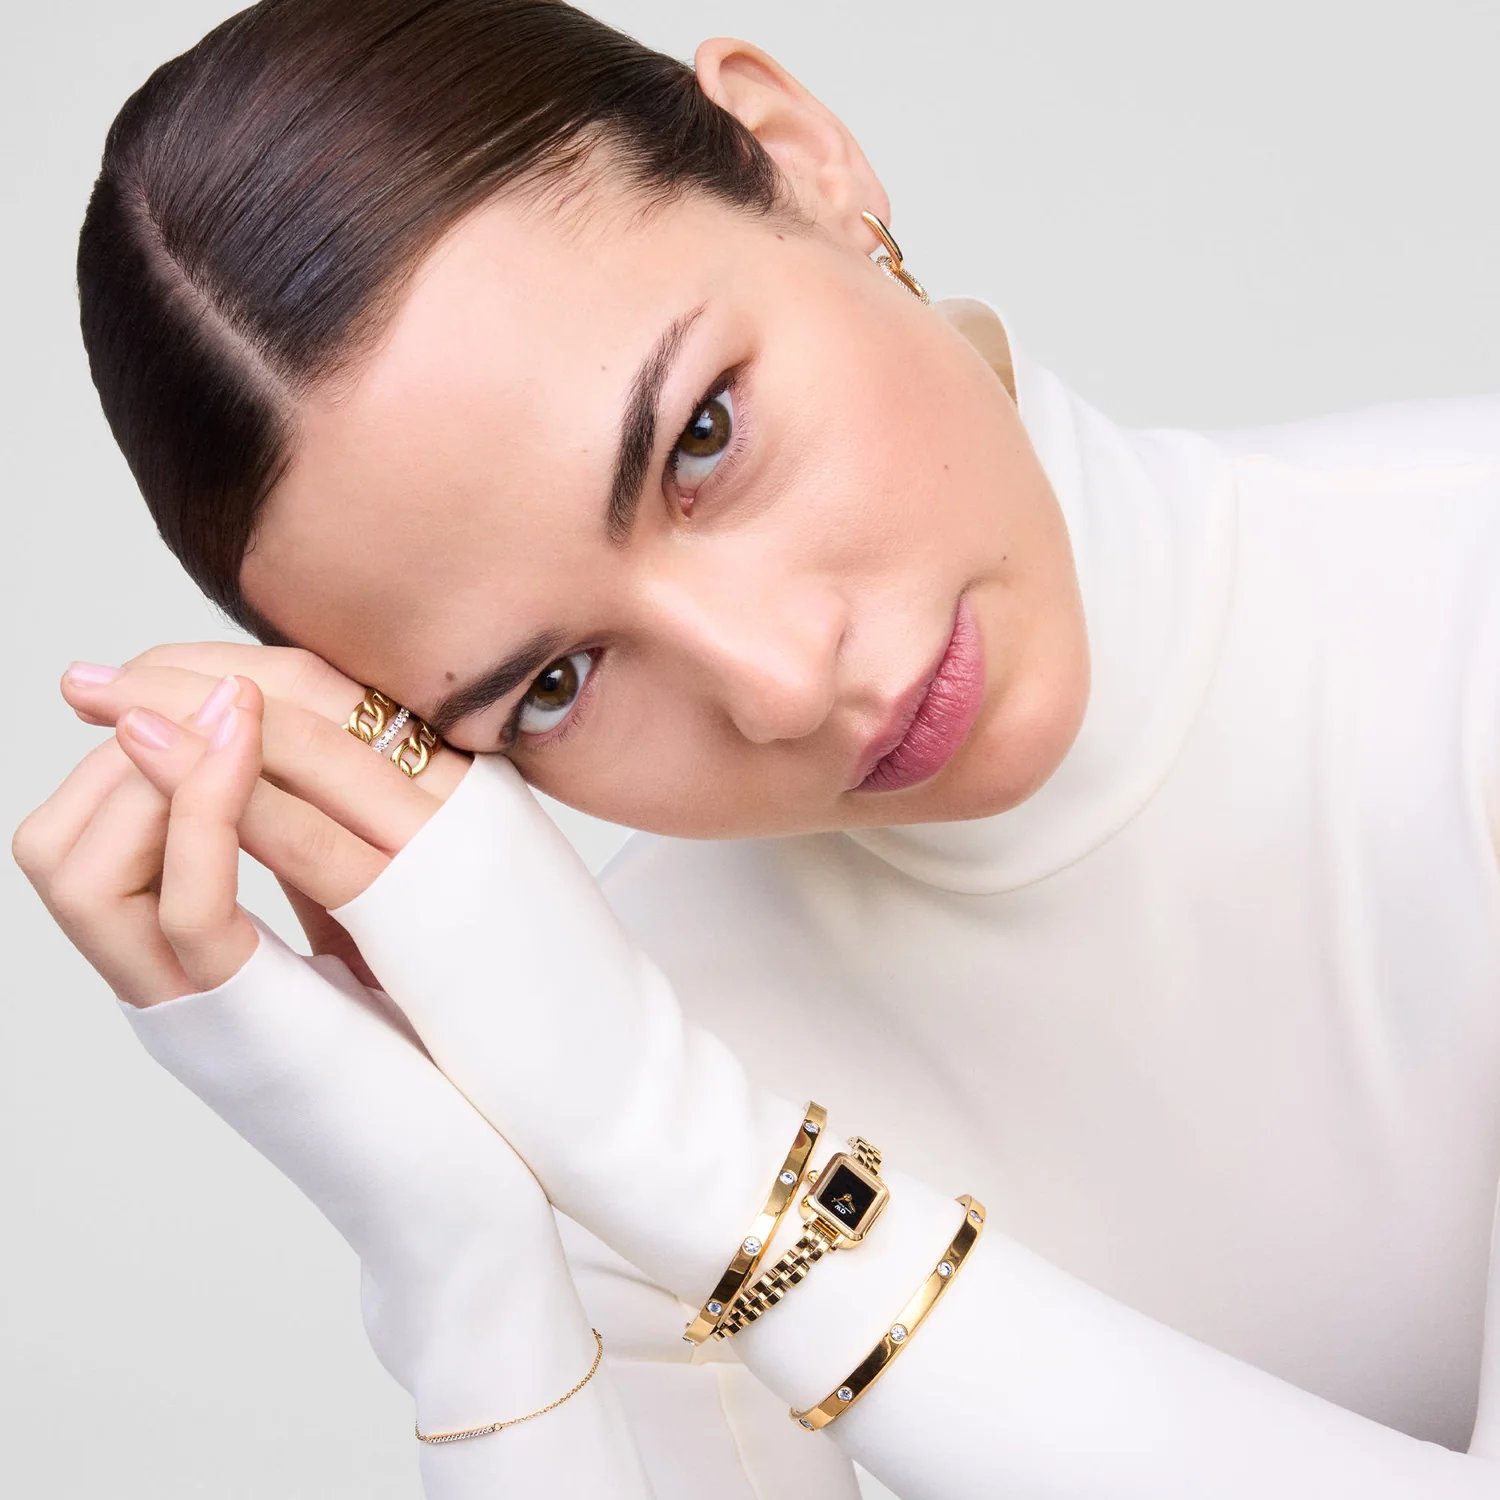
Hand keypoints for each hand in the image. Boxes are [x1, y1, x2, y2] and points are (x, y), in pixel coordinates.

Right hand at [14, 670, 624, 1462]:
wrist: (460, 1190)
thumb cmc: (421, 1059)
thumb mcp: (354, 937)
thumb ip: (309, 866)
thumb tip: (312, 770)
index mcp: (184, 961)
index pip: (89, 831)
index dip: (136, 738)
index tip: (205, 668)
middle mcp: (164, 987)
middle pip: (56, 842)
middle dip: (124, 736)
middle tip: (197, 677)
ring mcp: (192, 1014)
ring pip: (77, 869)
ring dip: (150, 762)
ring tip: (224, 693)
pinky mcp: (249, 1030)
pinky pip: (185, 910)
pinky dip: (202, 816)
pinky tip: (246, 739)